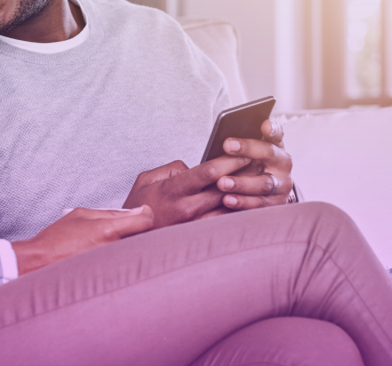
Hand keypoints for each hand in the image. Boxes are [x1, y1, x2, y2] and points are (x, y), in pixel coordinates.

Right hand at [10, 206, 154, 274]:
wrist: (39, 262)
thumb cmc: (58, 237)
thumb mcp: (82, 214)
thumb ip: (111, 212)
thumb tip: (136, 211)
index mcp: (108, 230)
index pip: (146, 221)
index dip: (148, 214)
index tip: (143, 213)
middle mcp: (113, 249)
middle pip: (145, 238)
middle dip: (140, 231)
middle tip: (131, 228)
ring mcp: (112, 266)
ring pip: (134, 252)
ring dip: (132, 245)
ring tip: (115, 243)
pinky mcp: (108, 278)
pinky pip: (124, 264)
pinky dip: (122, 258)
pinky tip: (111, 257)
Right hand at [121, 156, 249, 228]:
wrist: (130, 236)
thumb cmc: (139, 206)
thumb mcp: (147, 179)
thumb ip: (172, 169)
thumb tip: (193, 167)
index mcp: (174, 190)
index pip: (209, 172)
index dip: (230, 161)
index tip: (245, 153)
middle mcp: (186, 208)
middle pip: (225, 189)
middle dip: (244, 175)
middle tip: (261, 164)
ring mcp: (194, 225)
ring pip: (228, 209)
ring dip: (244, 195)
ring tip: (259, 184)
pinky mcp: (198, 237)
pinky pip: (223, 224)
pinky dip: (236, 214)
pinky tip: (248, 204)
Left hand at [215, 118, 294, 209]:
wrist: (269, 193)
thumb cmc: (253, 167)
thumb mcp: (251, 154)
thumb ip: (243, 145)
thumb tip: (223, 140)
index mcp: (276, 146)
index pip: (276, 134)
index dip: (272, 129)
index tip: (265, 124)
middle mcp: (283, 164)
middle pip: (268, 153)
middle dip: (247, 149)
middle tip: (227, 145)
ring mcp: (282, 185)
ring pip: (263, 183)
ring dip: (241, 183)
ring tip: (222, 182)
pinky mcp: (277, 204)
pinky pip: (259, 204)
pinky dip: (243, 202)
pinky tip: (228, 200)